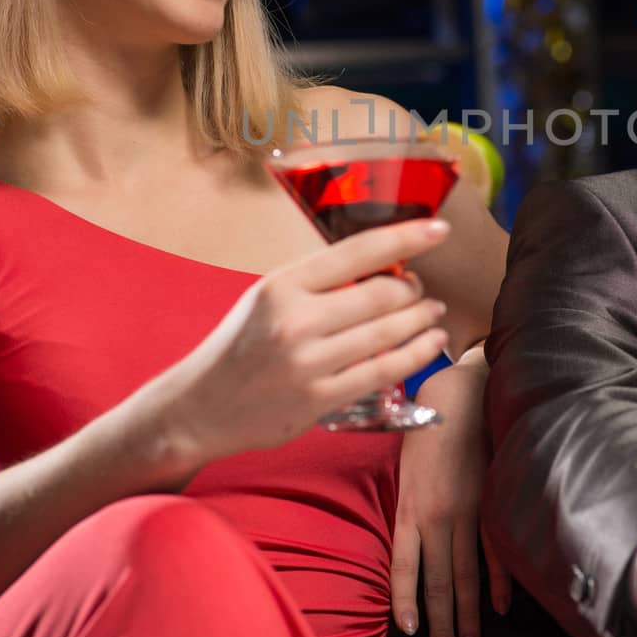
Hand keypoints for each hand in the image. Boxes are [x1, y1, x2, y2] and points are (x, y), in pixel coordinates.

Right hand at [165, 219, 452, 458]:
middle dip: (415, 289)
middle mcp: (295, 320)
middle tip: (422, 289)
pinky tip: (430, 344)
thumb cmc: (240, 347)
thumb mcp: (267, 298)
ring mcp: (308, 362)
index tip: (437, 229)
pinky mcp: (319, 399)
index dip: (405, 237)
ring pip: (388, 333)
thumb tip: (382, 263)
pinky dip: (416, 355)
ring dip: (423, 321)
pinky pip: (383, 371)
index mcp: (282, 284)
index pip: (357, 251)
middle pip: (382, 294)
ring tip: (434, 314)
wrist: (199, 407)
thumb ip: (317, 282)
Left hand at [390, 347, 510, 636]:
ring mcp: (467, 511)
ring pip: (467, 574)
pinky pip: (495, 550)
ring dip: (468, 614)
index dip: (406, 601)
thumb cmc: (428, 424)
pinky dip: (499, 581)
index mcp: (410, 507)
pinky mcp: (492, 502)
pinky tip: (500, 605)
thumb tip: (410, 539)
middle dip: (440, 624)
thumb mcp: (405, 465)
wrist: (464, 392)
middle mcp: (437, 516)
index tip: (408, 631)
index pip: (404, 566)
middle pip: (438, 581)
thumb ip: (409, 504)